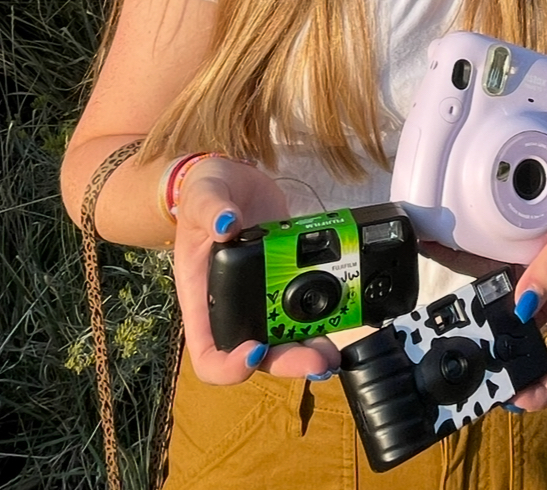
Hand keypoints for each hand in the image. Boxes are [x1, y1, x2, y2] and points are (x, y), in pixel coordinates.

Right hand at [171, 157, 339, 385]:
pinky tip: (345, 313)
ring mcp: (262, 299)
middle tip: (318, 362)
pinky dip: (325, 316)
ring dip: (311, 348)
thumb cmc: (204, 194)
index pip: (208, 355)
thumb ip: (210, 209)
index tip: (255, 350)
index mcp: (204, 301)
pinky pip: (306, 308)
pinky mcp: (288, 280)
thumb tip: (226, 223)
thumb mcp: (202, 196)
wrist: (234, 181)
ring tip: (334, 351)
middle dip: (289, 362)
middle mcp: (233, 309)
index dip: (229, 366)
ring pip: (287, 339)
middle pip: (259, 356)